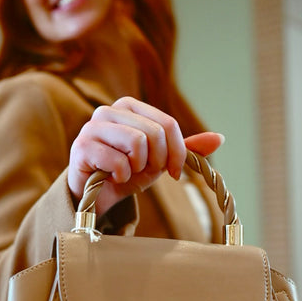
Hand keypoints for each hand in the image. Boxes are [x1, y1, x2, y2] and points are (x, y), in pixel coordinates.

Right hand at [68, 96, 223, 214]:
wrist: (93, 194)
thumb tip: (220, 138)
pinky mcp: (81, 147)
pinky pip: (117, 161)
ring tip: (127, 172)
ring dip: (137, 168)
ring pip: (137, 143)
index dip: (177, 152)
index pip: (168, 124)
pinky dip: (121, 176)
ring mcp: (93, 126)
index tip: (175, 172)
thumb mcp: (159, 160)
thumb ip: (185, 149)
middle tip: (145, 172)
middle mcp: (110, 110)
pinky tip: (112, 178)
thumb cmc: (126, 172)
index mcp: (130, 106)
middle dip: (156, 161)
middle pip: (154, 134)